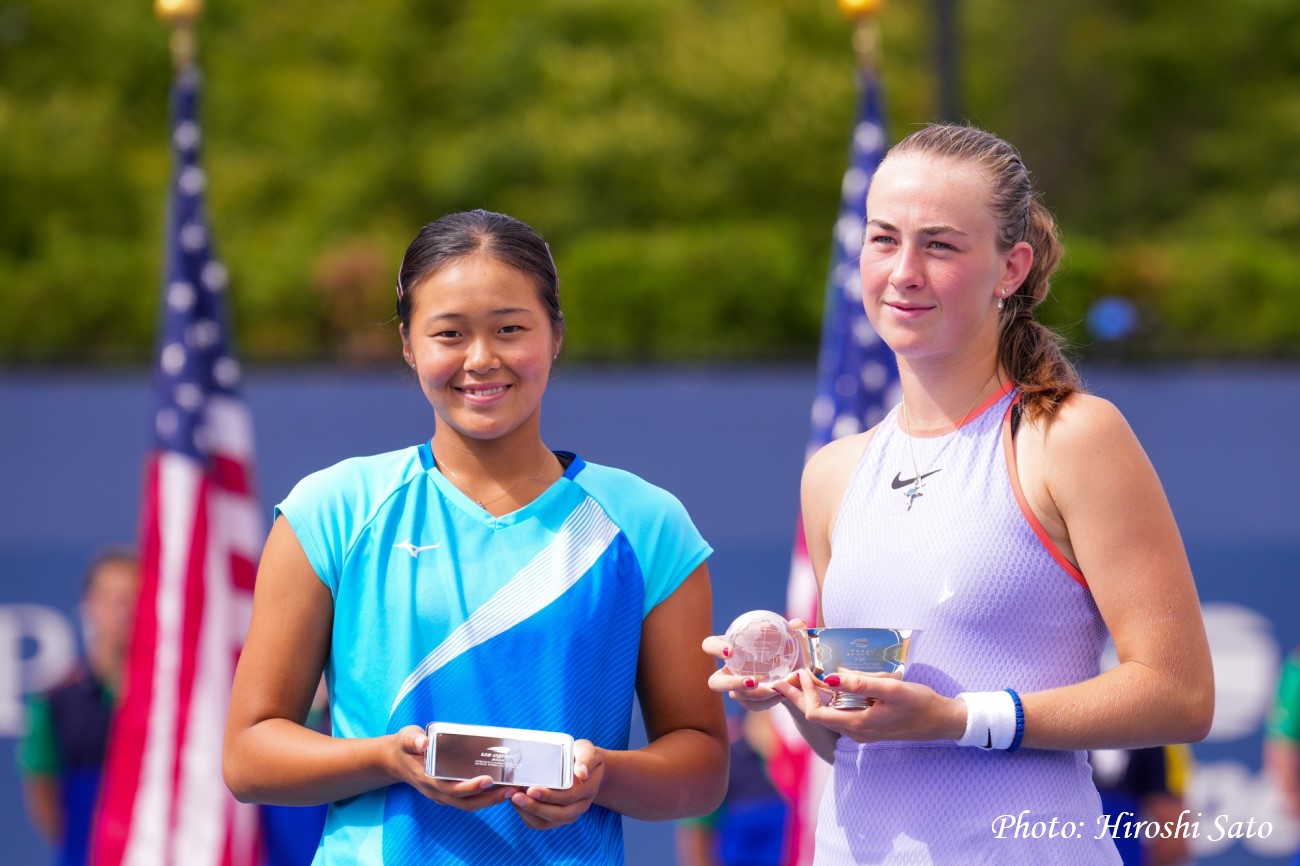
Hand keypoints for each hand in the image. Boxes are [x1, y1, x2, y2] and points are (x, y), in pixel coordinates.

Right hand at [388, 726, 516, 810]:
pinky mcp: (447, 793)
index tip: (488, 780)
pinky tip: (500, 788)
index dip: (469, 787)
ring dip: (490, 800)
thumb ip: (413, 740)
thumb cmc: (405, 746)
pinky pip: (467, 800)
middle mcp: (436, 791)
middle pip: (465, 802)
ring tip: (511, 791)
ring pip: (468, 804)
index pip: (450, 788)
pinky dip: (484, 797)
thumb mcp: (406, 738)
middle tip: (510, 789)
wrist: (395, 760)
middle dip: (488, 798)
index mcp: (427, 779)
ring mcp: (441, 795)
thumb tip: (423, 743)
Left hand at [508, 739, 603, 829]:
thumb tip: (582, 773)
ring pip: (548, 822)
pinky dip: (527, 816)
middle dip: (534, 807)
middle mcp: (581, 806)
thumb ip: (586, 759)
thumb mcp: (587, 751)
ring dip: (528, 812)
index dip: (549, 796)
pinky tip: (517, 803)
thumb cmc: (583, 756)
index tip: (530, 789)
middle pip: (558, 814)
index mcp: (588, 789)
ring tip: (513, 798)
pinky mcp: (558, 818)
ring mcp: (570, 814)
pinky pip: (541, 824)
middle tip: (515, 796)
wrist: (586, 768)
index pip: (569, 797)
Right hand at [702, 628, 808, 712]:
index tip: (730, 651)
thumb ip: (791, 630)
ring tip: (778, 688)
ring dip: (758, 694)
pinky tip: (782, 694)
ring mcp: (736, 689)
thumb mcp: (786, 637)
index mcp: (729, 648)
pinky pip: (753, 705)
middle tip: (753, 681)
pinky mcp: (747, 701)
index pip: (709, 645)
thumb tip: (797, 623)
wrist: (789, 670)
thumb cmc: (780, 647)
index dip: (715, 649)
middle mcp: (728, 671)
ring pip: (738, 697)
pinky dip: (768, 701)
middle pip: (715, 683)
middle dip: (731, 683)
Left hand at [770, 670, 965, 743]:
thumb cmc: (920, 704)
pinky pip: (840, 712)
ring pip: (827, 713)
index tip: (801, 671)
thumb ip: (862, 683)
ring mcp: (861, 729)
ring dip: (812, 696)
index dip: (804, 693)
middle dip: (799, 696)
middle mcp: (855, 731)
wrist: (942, 721)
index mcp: (857, 725)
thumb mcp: (892, 689)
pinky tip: (828, 684)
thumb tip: (832, 677)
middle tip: (783, 678)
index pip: (816, 713)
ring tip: (801, 676)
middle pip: (816, 715)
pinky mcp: (868, 724)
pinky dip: (828, 698)